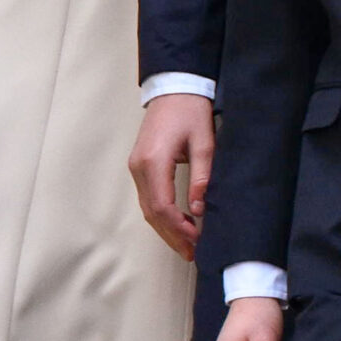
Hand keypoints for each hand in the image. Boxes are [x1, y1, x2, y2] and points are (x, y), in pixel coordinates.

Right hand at [129, 94, 214, 259]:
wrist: (173, 87)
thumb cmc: (190, 111)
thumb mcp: (204, 142)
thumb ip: (202, 177)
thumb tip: (199, 211)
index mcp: (154, 160)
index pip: (162, 206)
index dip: (178, 228)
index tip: (197, 241)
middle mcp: (139, 166)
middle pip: (152, 212)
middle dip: (172, 236)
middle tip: (193, 253)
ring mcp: (136, 166)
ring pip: (147, 208)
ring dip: (165, 228)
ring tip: (186, 245)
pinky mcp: (139, 165)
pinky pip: (147, 197)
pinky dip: (160, 214)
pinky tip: (177, 223)